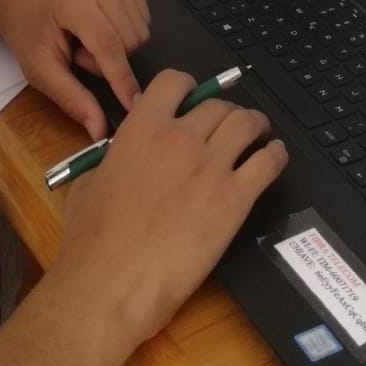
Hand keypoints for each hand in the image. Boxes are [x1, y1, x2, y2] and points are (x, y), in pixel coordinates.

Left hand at [0, 0, 149, 138]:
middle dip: (110, 59)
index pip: (108, 44)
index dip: (122, 78)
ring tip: (89, 39)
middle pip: (130, 38)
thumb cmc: (28, 34)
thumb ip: (72, 99)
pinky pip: (144, 13)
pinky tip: (103, 25)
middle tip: (80, 54)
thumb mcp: (41, 71)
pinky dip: (128, 28)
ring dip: (120, 45)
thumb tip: (100, 129)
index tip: (134, 106)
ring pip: (141, 28)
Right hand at [54, 70, 287, 350]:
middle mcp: (181, 137)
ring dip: (254, 124)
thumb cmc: (91, 238)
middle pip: (217, 105)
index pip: (175, 82)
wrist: (112, 283)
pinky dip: (275, 154)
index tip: (193, 97)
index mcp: (142, 127)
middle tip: (227, 123)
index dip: (187, 87)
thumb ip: (115, 156)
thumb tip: (123, 155)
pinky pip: (268, 162)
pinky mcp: (235, 199)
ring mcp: (212, 166)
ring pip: (246, 124)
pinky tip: (274, 154)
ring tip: (258, 131)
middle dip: (224, 110)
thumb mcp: (90, 180)